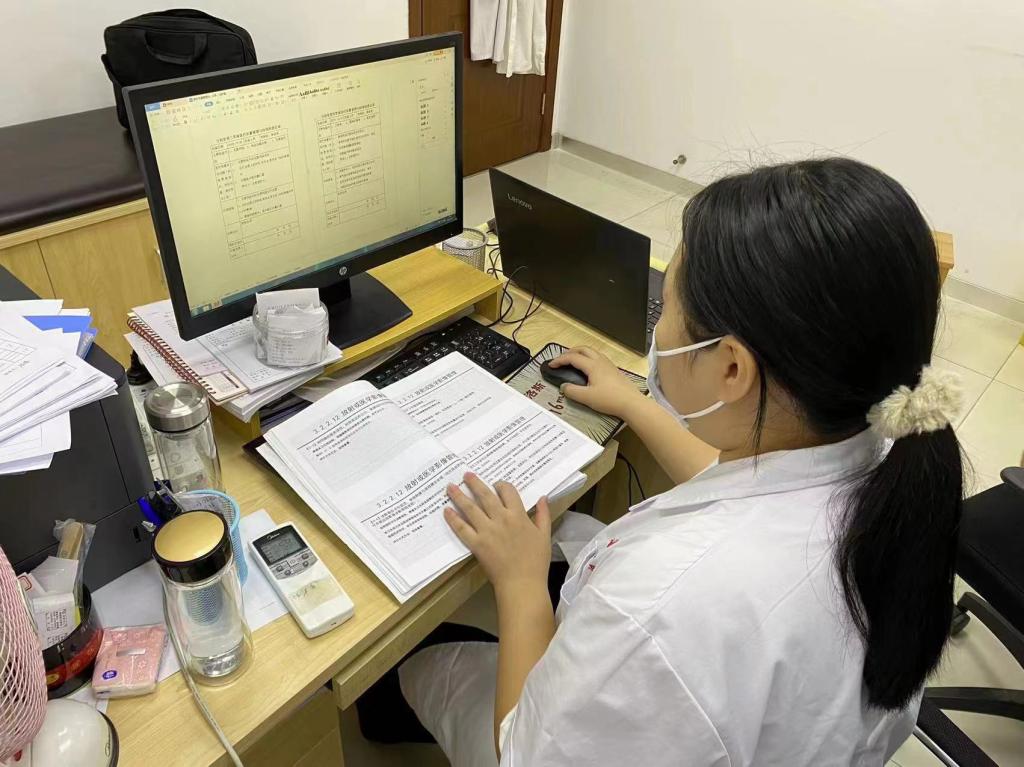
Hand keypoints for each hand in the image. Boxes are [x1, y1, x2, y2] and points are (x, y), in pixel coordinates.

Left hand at [444, 473, 550, 595]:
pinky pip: (462, 528)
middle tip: (466, 475)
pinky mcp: (476, 544)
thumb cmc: (536, 561)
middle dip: (475, 483)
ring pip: (470, 508)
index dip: (501, 485)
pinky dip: (453, 518)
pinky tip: (447, 510)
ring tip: (450, 487)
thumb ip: (543, 515)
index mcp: (518, 515)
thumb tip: (542, 498)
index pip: (507, 491)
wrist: (522, 583)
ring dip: (459, 495)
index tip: (496, 485)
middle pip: (485, 495)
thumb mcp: (544, 535)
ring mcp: (487, 531)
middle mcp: (501, 519)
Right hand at [550, 347, 645, 418]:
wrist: (631, 403)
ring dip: (580, 353)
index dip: (560, 360)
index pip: (572, 357)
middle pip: (583, 349)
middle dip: (570, 352)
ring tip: (573, 361)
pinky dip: (588, 358)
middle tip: (561, 359)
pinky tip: (588, 368)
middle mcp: (600, 361)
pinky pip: (598, 357)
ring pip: (592, 352)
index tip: (551, 365)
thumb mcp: (587, 397)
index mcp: (592, 365)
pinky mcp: (613, 370)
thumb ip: (572, 391)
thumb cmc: (610, 399)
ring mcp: (608, 364)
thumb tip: (564, 387)